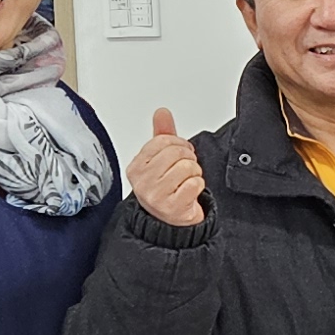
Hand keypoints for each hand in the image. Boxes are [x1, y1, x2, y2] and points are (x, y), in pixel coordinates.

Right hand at [126, 109, 205, 228]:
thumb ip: (162, 135)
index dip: (178, 143)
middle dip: (188, 157)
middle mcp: (142, 182)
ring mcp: (156, 196)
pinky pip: (195, 184)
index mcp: (136, 167)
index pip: (162, 141)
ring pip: (187, 167)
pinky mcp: (172, 207)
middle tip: (188, 167)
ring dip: (195, 172)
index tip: (182, 151)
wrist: (169, 222)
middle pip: (176, 153)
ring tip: (188, 179)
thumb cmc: (165, 188)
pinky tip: (190, 191)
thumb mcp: (160, 159)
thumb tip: (162, 112)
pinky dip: (198, 185)